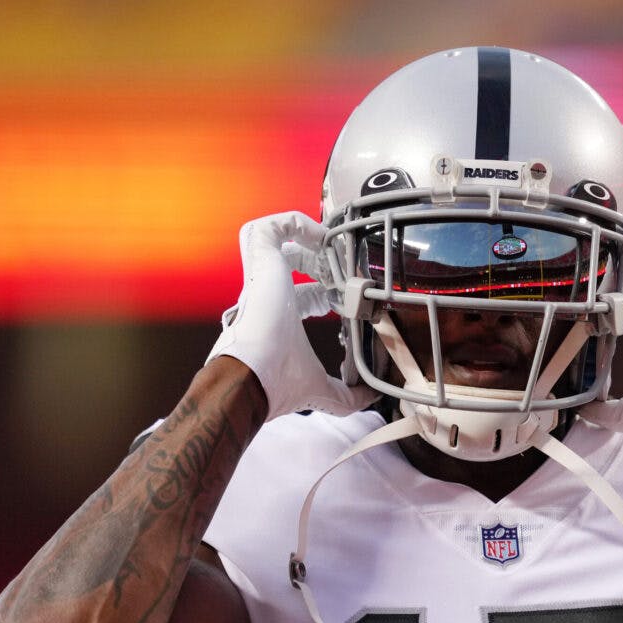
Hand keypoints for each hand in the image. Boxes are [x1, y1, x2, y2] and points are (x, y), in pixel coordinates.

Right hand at [206, 211, 377, 419]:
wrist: (252, 376)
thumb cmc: (278, 381)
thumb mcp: (322, 390)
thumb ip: (347, 397)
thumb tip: (369, 399)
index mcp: (279, 320)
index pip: (302, 296)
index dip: (326, 291)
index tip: (345, 294)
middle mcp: (266, 295)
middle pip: (290, 263)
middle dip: (319, 259)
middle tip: (343, 264)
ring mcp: (260, 277)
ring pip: (272, 239)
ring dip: (302, 235)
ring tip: (329, 241)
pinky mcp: (259, 262)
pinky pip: (269, 227)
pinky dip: (294, 222)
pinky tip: (319, 234)